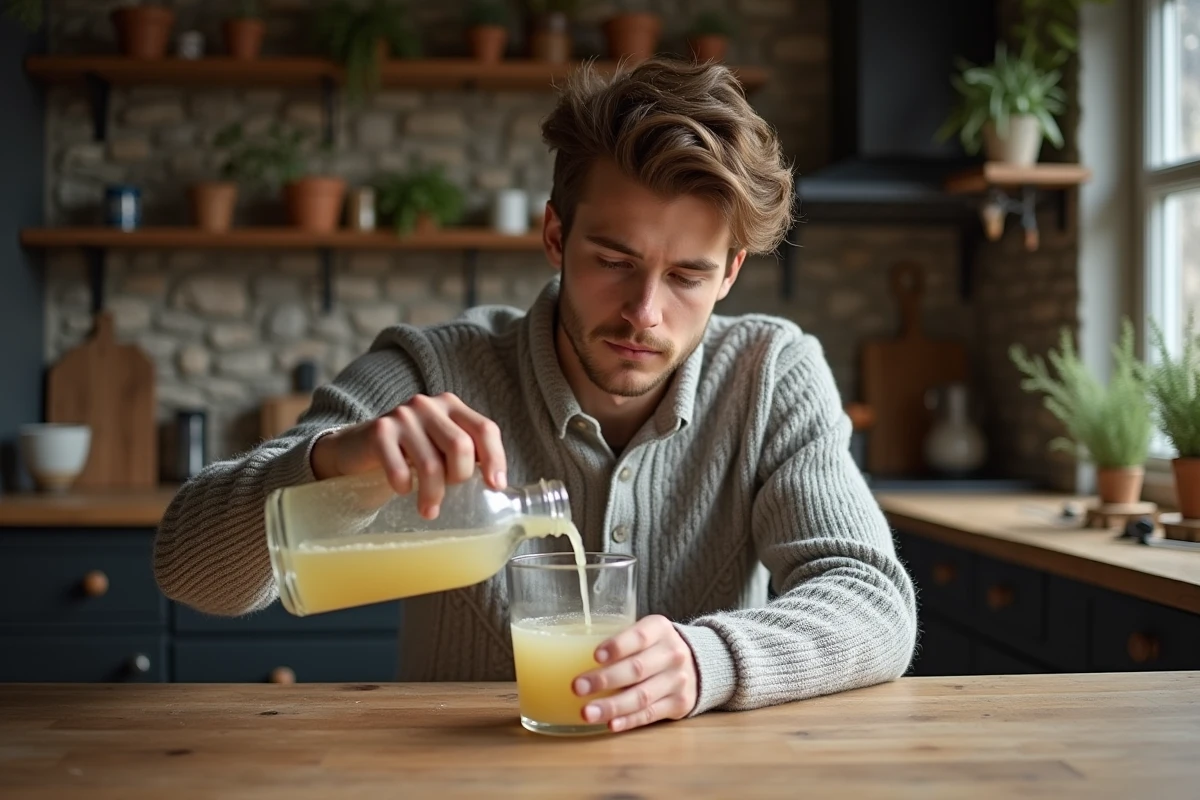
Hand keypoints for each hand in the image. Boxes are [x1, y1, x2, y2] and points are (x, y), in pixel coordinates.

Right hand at [310, 392, 506, 517]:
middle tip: (450, 496)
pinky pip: (399, 468)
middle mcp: (429, 405)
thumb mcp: (439, 447)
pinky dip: (403, 486)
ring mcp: (403, 416)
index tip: (495, 487)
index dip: (496, 459)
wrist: (356, 449)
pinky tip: (401, 491)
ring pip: (431, 463)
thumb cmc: (408, 453)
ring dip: (432, 494)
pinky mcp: (379, 432)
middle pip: (461, 446)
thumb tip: (497, 486)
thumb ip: (465, 455)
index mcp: (452, 406)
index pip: (485, 429)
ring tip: (429, 511)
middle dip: (459, 479)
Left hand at [572, 614, 697, 732]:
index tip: (595, 656)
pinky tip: (610, 724)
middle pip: (637, 669)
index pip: (639, 637)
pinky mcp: (679, 704)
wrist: (700, 662)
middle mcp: (672, 653)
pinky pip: (650, 714)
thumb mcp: (647, 632)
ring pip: (642, 696)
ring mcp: (678, 680)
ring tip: (586, 712)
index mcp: (660, 629)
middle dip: (605, 680)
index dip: (617, 646)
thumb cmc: (656, 646)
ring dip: (612, 706)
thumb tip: (569, 655)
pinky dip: (629, 720)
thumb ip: (620, 640)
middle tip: (577, 687)